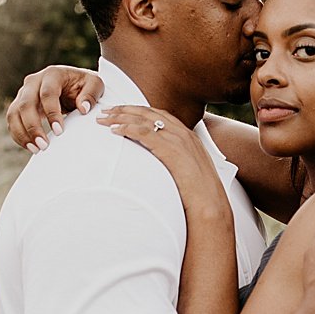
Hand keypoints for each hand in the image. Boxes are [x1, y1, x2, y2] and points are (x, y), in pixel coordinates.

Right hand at [6, 65, 105, 151]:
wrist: (73, 84)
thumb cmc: (83, 85)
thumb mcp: (95, 84)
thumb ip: (91, 94)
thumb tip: (83, 108)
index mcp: (52, 74)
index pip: (47, 93)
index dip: (52, 113)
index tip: (59, 131)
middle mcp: (34, 81)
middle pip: (25, 104)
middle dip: (32, 126)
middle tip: (43, 145)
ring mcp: (24, 93)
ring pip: (14, 113)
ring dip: (22, 133)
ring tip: (35, 149)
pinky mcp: (19, 105)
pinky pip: (12, 121)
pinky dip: (18, 135)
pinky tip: (30, 147)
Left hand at [99, 105, 229, 216]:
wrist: (210, 204)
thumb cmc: (199, 194)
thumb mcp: (188, 171)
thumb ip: (175, 162)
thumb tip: (162, 165)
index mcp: (188, 136)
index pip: (158, 115)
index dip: (138, 111)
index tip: (121, 111)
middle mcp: (182, 133)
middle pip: (148, 113)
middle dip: (125, 109)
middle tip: (106, 111)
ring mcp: (177, 139)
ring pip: (143, 120)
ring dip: (121, 117)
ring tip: (104, 119)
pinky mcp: (170, 149)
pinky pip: (143, 133)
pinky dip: (127, 129)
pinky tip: (114, 130)